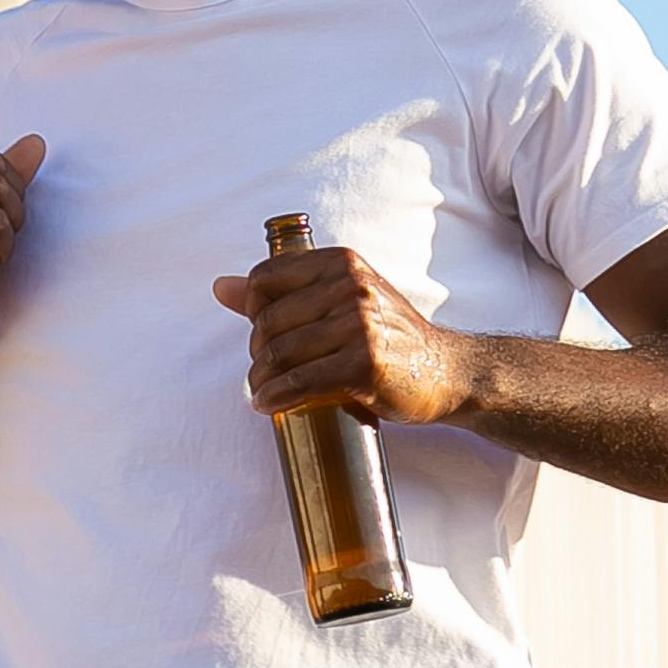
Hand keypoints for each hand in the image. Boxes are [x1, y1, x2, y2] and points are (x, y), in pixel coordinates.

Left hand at [211, 244, 474, 425]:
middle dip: (256, 352)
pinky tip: (268, 405)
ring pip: (280, 353)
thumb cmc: (389, 336)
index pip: (265, 278)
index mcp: (341, 262)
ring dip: (260, 380)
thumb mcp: (341, 298)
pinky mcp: (364, 364)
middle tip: (263, 371)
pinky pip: (300, 382)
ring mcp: (359, 324)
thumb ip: (283, 290)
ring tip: (262, 391)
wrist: (447, 371)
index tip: (260, 334)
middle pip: (269, 320)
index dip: (251, 310)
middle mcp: (350, 286)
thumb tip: (220, 287)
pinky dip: (275, 397)